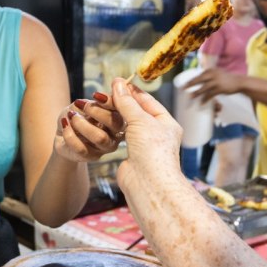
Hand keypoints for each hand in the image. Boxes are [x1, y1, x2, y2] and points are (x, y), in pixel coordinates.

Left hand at [55, 95, 126, 161]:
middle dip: (96, 111)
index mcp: (118, 117)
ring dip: (82, 124)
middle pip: (115, 123)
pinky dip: (70, 134)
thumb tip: (92, 102)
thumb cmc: (76, 115)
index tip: (96, 95)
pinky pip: (81, 147)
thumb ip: (89, 103)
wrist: (63, 132)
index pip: (122, 109)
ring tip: (71, 116)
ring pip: (100, 137)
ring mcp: (105, 147)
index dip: (111, 102)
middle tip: (80, 104)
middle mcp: (116, 133)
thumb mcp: (80, 105)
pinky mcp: (92, 157)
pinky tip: (65, 124)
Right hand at [110, 78, 183, 195]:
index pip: (148, 101)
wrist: (148, 183)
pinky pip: (121, 137)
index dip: (132, 91)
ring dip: (115, 115)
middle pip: (137, 112)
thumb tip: (118, 83)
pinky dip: (112, 129)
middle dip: (121, 102)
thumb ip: (127, 102)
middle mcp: (157, 133)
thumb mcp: (140, 120)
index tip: (116, 82)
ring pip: (128, 124)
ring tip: (99, 105)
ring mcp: (145, 145)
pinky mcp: (132, 155)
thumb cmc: (152, 150)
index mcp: (166, 122)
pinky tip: (102, 123)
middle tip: (103, 93)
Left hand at [184, 68, 241, 101]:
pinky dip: (205, 99)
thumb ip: (209, 76)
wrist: (239, 82)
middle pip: (199, 79)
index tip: (185, 84)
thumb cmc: (227, 79)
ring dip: (196, 93)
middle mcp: (213, 74)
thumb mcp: (218, 74)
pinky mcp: (220, 88)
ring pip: (204, 88)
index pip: (199, 75)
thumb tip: (199, 80)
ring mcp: (217, 81)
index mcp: (211, 70)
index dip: (192, 80)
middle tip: (184, 88)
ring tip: (191, 96)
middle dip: (190, 84)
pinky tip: (201, 103)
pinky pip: (210, 94)